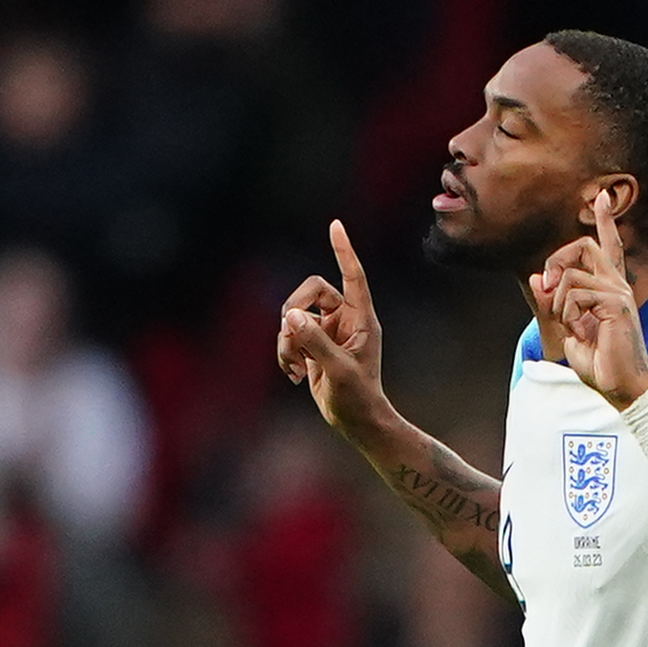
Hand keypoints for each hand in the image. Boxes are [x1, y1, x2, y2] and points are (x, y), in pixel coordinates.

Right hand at [278, 220, 386, 434]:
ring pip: (293, 316)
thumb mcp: (337, 369)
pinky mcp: (313, 345)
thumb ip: (314, 340)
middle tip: (290, 334)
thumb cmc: (357, 396)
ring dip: (287, 341)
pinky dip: (286, 353)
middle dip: (293, 311)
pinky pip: (288, 336)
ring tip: (298, 368)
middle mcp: (344, 319)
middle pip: (310, 291)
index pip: (353, 276)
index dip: (343, 251)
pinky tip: (295, 375)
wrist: (355, 421)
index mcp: (362, 319)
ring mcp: (327, 331)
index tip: (335, 225)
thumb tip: (290, 315)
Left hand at [533, 193, 647, 408]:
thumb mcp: (568, 331)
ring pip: (572, 274)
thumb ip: (553, 304)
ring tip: (573, 327)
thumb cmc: (601, 364)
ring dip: (559, 303)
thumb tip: (537, 278)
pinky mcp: (617, 303)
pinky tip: (582, 332)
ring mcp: (618, 292)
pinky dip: (569, 314)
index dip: (605, 220)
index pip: (608, 246)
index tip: (602, 195)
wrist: (623, 389)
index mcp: (609, 288)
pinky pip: (576, 294)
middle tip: (547, 287)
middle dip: (556, 260)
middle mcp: (617, 284)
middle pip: (583, 245)